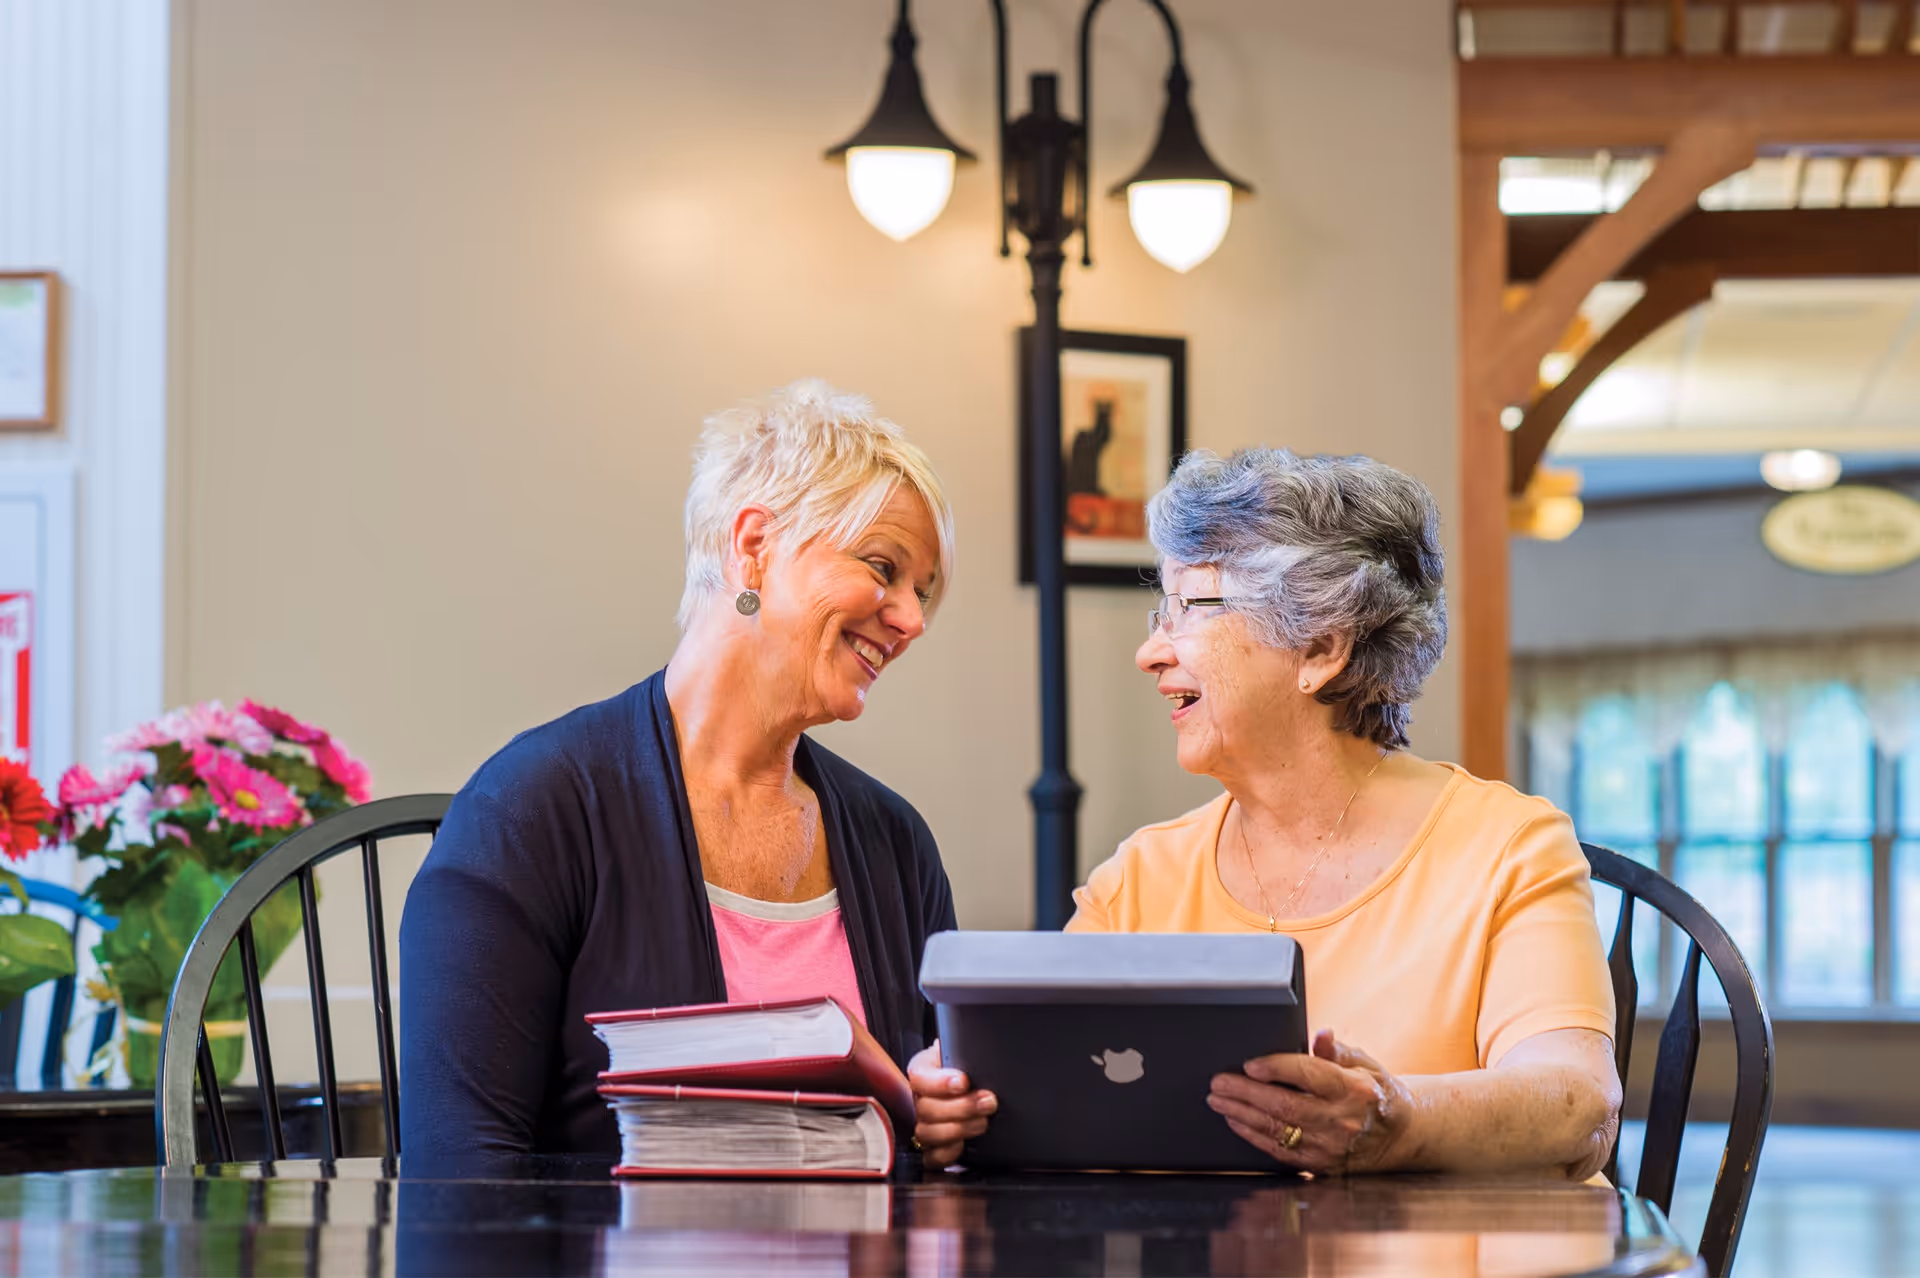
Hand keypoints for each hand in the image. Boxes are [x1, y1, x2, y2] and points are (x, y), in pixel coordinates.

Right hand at [908, 1040, 995, 1169]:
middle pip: (926, 1109)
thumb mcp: (968, 1054)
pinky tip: (965, 1142)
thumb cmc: (971, 1068)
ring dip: (959, 1129)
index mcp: (924, 1071)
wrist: (978, 1086)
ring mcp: (925, 1124)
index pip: (919, 1077)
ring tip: (983, 1121)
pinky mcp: (933, 1147)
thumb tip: (974, 1045)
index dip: (940, 1083)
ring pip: (927, 1133)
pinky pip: (932, 1157)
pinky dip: (949, 1152)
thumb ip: (967, 1051)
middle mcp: (921, 1099)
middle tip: (988, 1101)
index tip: (963, 1081)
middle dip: (961, 1107)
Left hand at [1207, 1029, 1414, 1174]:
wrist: (1401, 1137)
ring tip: (1218, 1100)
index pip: (1308, 1074)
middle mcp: (1341, 1120)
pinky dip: (1254, 1136)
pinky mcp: (1321, 1164)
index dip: (1275, 1068)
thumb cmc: (1377, 1093)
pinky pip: (1280, 1151)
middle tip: (1218, 1082)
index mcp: (1353, 1089)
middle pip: (1284, 1106)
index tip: (1250, 1064)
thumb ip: (1337, 1050)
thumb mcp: (1366, 1064)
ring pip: (1277, 1130)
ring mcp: (1330, 1146)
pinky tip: (1236, 1122)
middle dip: (1245, 1093)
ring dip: (1242, 1114)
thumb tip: (1320, 1034)